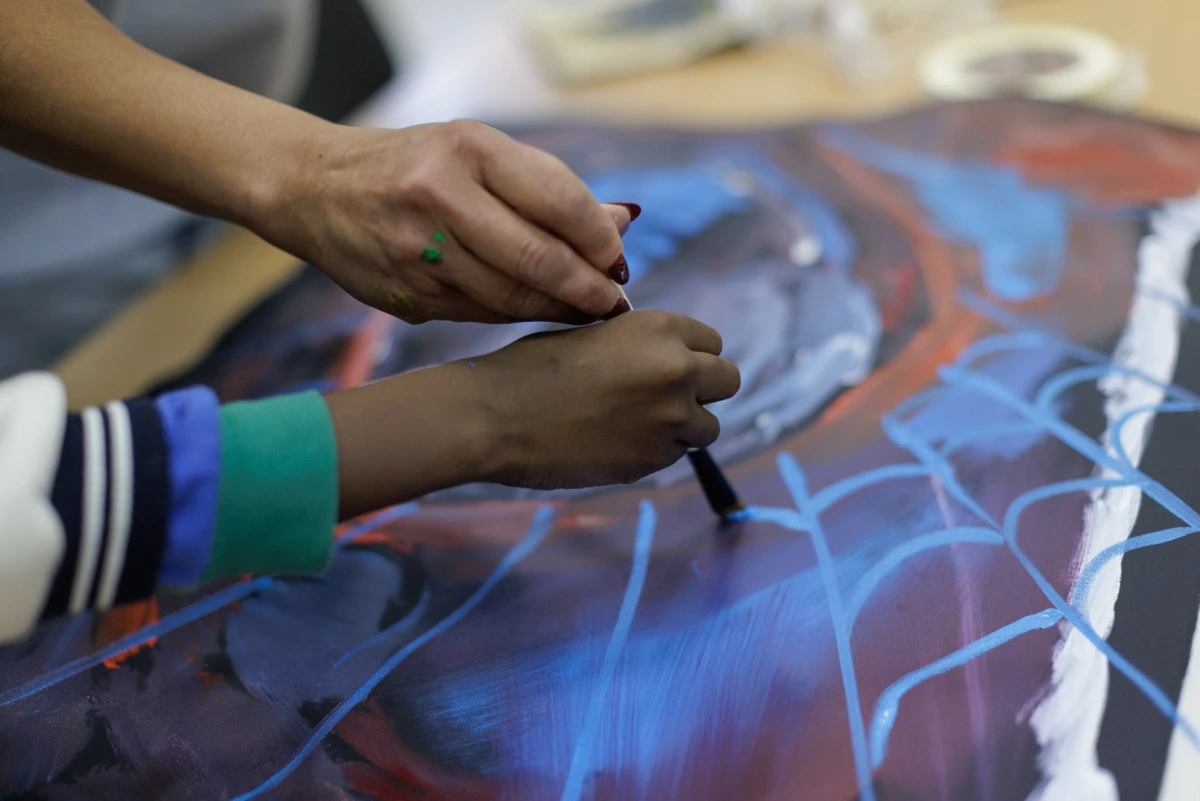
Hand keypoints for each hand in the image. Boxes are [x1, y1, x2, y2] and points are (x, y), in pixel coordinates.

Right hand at [262, 120, 636, 324]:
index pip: (558, 199)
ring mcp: (418, 250)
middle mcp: (440, 196)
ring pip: (511, 296)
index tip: (618, 260)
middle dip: (587, 287)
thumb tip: (623, 221)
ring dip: (557, 309)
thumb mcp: (477, 153)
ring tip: (586, 312)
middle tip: (613, 302)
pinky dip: (516, 315)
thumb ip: (548, 188)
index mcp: (467, 148)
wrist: (316, 188)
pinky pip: (479, 313)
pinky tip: (537, 312)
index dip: (599, 238)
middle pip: (538, 258)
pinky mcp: (406, 295)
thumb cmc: (415, 166)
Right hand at [326, 311, 740, 517]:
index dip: (689, 355)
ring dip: (683, 427)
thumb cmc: (533, 366)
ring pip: (708, 426)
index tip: (665, 367)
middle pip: (727, 381)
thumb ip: (642, 347)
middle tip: (665, 398)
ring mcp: (671, 419)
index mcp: (661, 329)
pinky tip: (615, 443)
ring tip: (636, 424)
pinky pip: (675, 456)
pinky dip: (655, 451)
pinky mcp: (654, 460)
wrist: (497, 416)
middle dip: (702, 389)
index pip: (712, 343)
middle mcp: (677, 370)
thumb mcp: (595, 334)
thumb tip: (672, 363)